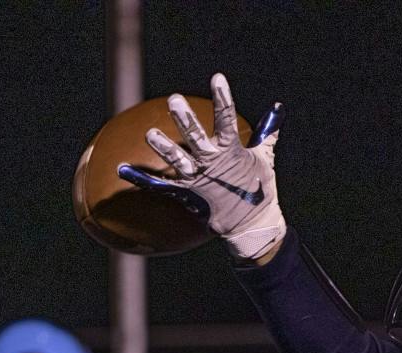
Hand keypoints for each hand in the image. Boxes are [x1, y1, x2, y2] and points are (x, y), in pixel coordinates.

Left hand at [117, 73, 285, 261]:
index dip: (223, 98)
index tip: (217, 78)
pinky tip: (123, 168)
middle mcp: (213, 164)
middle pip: (196, 138)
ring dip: (163, 148)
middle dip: (186, 119)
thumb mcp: (265, 157)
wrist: (252, 225)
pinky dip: (142, 178)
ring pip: (178, 161)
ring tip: (149, 134)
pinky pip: (161, 186)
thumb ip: (267, 131)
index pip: (227, 119)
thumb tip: (278, 107)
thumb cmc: (260, 189)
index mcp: (232, 152)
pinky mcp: (188, 194)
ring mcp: (199, 179)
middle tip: (174, 101)